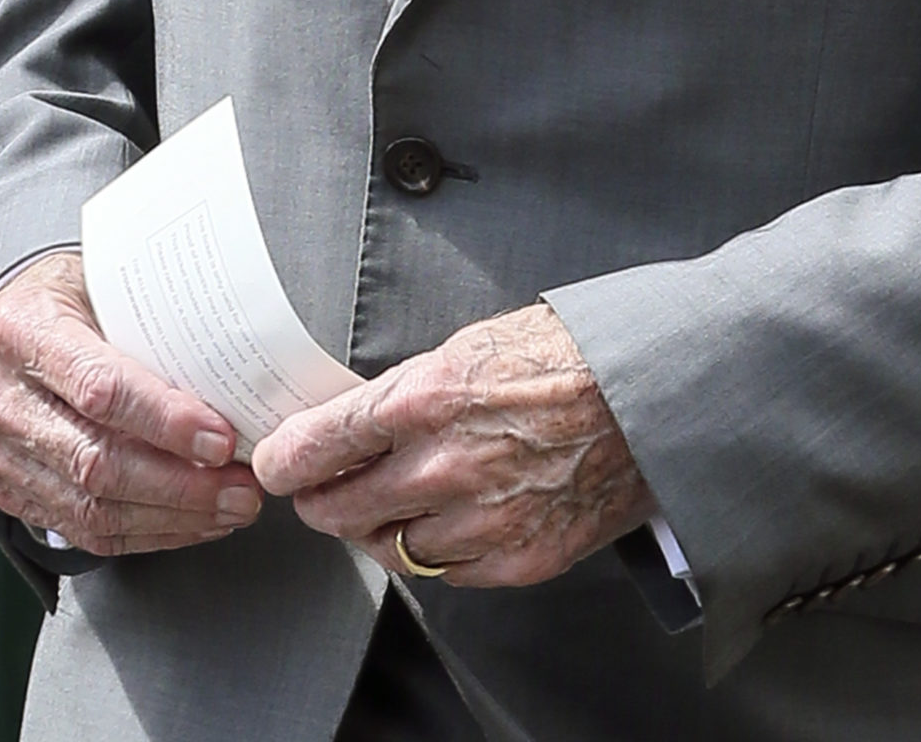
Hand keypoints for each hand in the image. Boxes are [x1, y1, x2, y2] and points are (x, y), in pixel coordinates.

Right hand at [0, 249, 263, 556]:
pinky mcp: (8, 491)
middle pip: (95, 461)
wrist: (9, 319)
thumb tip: (240, 357)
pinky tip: (191, 523)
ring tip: (230, 509)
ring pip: (90, 507)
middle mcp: (0, 398)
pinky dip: (145, 533)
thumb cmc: (73, 294)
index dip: (165, 421)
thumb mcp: (105, 278)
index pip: (99, 388)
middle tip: (241, 489)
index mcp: (24, 330)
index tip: (222, 440)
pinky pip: (82, 529)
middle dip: (179, 485)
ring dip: (171, 517)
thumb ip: (155, 315)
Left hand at [251, 303, 651, 585]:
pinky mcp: (515, 559)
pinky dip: (436, 552)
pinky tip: (447, 521)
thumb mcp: (468, 345)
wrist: (646, 393)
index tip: (275, 464)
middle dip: (320, 502)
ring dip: (378, 529)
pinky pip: (445, 573)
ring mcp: (481, 521)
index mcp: (423, 399)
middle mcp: (444, 467)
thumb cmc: (563, 356)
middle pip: (339, 511)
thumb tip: (350, 423)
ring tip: (388, 504)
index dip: (283, 461)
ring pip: (388, 549)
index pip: (316, 448)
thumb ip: (405, 392)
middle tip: (321, 492)